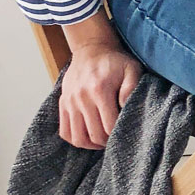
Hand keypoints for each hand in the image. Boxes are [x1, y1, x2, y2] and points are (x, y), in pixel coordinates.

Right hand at [59, 12, 142, 148]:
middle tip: (116, 138)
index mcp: (100, 90)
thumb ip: (132, 88)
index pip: (109, 126)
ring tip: (102, 140)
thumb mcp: (131, 69)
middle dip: (108, 142)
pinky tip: (89, 136)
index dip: (119, 135)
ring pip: (78, 138)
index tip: (126, 132)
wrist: (91, 49)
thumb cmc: (115, 62)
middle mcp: (81, 98)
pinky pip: (65, 132)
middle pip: (94, 135)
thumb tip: (126, 108)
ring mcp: (69, 102)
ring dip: (92, 145)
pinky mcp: (62, 103)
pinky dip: (76, 139)